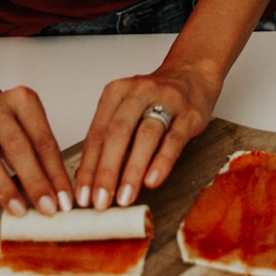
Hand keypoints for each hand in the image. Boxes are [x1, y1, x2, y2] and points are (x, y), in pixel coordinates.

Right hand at [0, 84, 74, 215]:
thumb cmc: (6, 122)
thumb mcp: (29, 128)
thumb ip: (42, 155)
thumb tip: (59, 194)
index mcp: (22, 100)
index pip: (43, 140)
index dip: (56, 172)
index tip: (65, 199)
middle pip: (16, 145)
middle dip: (35, 180)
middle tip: (47, 207)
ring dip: (4, 185)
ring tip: (18, 208)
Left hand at [74, 65, 221, 210]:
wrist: (192, 73)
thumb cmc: (154, 98)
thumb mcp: (126, 109)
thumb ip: (109, 137)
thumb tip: (89, 178)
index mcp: (117, 92)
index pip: (97, 133)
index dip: (88, 167)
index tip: (83, 195)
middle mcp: (139, 93)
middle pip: (118, 133)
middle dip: (106, 171)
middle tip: (100, 201)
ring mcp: (167, 101)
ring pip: (145, 136)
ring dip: (132, 170)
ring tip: (124, 197)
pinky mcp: (190, 114)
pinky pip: (174, 139)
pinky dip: (162, 162)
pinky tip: (152, 181)